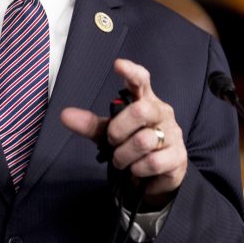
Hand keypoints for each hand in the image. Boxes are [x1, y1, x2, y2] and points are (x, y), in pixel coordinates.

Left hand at [61, 58, 187, 206]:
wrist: (156, 177)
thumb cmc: (132, 147)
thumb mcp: (109, 135)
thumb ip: (90, 125)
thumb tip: (64, 115)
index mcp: (145, 101)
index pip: (141, 80)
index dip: (131, 72)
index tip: (118, 65)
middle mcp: (161, 112)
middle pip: (140, 111)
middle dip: (118, 130)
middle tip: (113, 142)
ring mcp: (173, 133)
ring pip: (143, 141)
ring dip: (124, 156)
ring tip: (122, 161)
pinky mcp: (179, 155)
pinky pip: (153, 162)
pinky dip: (137, 169)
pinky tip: (137, 170)